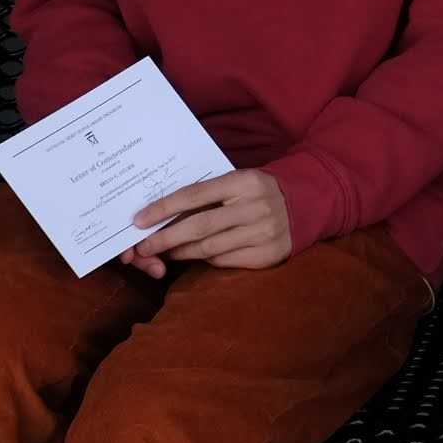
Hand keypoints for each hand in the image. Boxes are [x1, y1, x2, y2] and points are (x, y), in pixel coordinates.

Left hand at [123, 167, 291, 274]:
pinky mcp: (268, 254)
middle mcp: (256, 206)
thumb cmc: (258, 191)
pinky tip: (197, 255)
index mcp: (244, 181)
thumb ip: (208, 194)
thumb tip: (162, 213)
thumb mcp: (237, 181)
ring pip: (210, 248)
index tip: (138, 220)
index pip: (195, 195)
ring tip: (166, 251)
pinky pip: (226, 261)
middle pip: (199, 226)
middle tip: (143, 246)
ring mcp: (264, 232)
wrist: (304, 203)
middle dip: (165, 237)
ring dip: (182, 252)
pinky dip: (207, 259)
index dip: (163, 208)